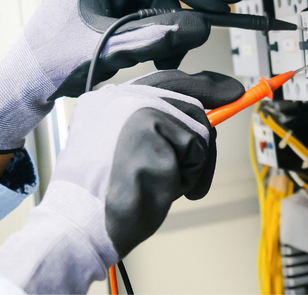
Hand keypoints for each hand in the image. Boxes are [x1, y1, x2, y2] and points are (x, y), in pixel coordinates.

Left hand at [0, 0, 226, 152]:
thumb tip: (200, 28)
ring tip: (162, 60)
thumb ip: (157, 37)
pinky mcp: (103, 12)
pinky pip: (140, 16)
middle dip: (174, 18)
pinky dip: (151, 36)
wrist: (24, 85)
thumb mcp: (112, 49)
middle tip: (184, 48)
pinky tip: (149, 56)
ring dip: (163, 31)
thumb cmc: (53, 62)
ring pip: (151, 4)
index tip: (213, 8)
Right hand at [0, 70, 243, 293]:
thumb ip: (154, 130)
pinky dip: (190, 176)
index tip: (229, 90)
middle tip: (214, 136)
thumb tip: (205, 121)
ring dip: (192, 165)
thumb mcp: (124, 152)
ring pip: (198, 128)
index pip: (166, 81)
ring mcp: (136, 110)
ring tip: (160, 184)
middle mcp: (120, 96)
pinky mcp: (152, 130)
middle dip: (209, 127)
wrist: (78, 226)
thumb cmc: (103, 200)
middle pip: (189, 99)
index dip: (203, 85)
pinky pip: (197, 151)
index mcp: (106, 101)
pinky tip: (160, 188)